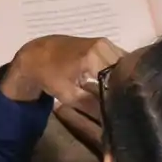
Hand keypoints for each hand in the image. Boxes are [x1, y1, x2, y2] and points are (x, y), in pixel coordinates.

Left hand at [1, 35, 124, 108]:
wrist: (34, 55)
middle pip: (125, 68)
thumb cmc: (48, 75)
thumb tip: (111, 118)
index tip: (126, 106)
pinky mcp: (102, 44)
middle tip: (127, 102)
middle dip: (127, 85)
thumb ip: (93, 105)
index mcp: (96, 55)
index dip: (124, 92)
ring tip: (123, 94)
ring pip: (123, 63)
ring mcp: (104, 43)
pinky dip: (118, 70)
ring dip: (123, 78)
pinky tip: (116, 83)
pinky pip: (116, 59)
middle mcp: (104, 45)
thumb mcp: (69, 95)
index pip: (121, 76)